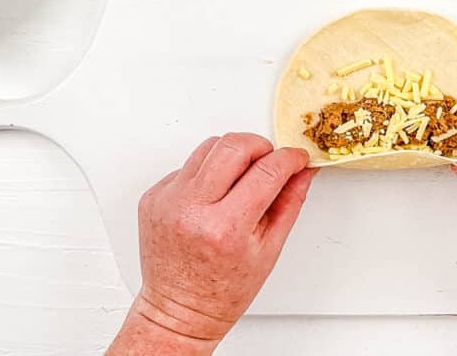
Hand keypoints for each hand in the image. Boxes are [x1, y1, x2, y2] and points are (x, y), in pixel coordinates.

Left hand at [108, 134, 314, 354]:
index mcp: (225, 229)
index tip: (297, 158)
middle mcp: (191, 210)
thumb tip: (303, 171)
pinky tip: (212, 198)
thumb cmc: (222, 290)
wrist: (177, 311)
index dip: (289, 159)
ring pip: (209, 147)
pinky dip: (207, 174)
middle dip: (259, 146)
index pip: (266, 171)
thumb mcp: (268, 250)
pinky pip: (188, 165)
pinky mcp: (153, 196)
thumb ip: (289, 203)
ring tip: (239, 182)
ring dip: (232, 156)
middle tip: (268, 162)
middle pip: (233, 145)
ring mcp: (167, 201)